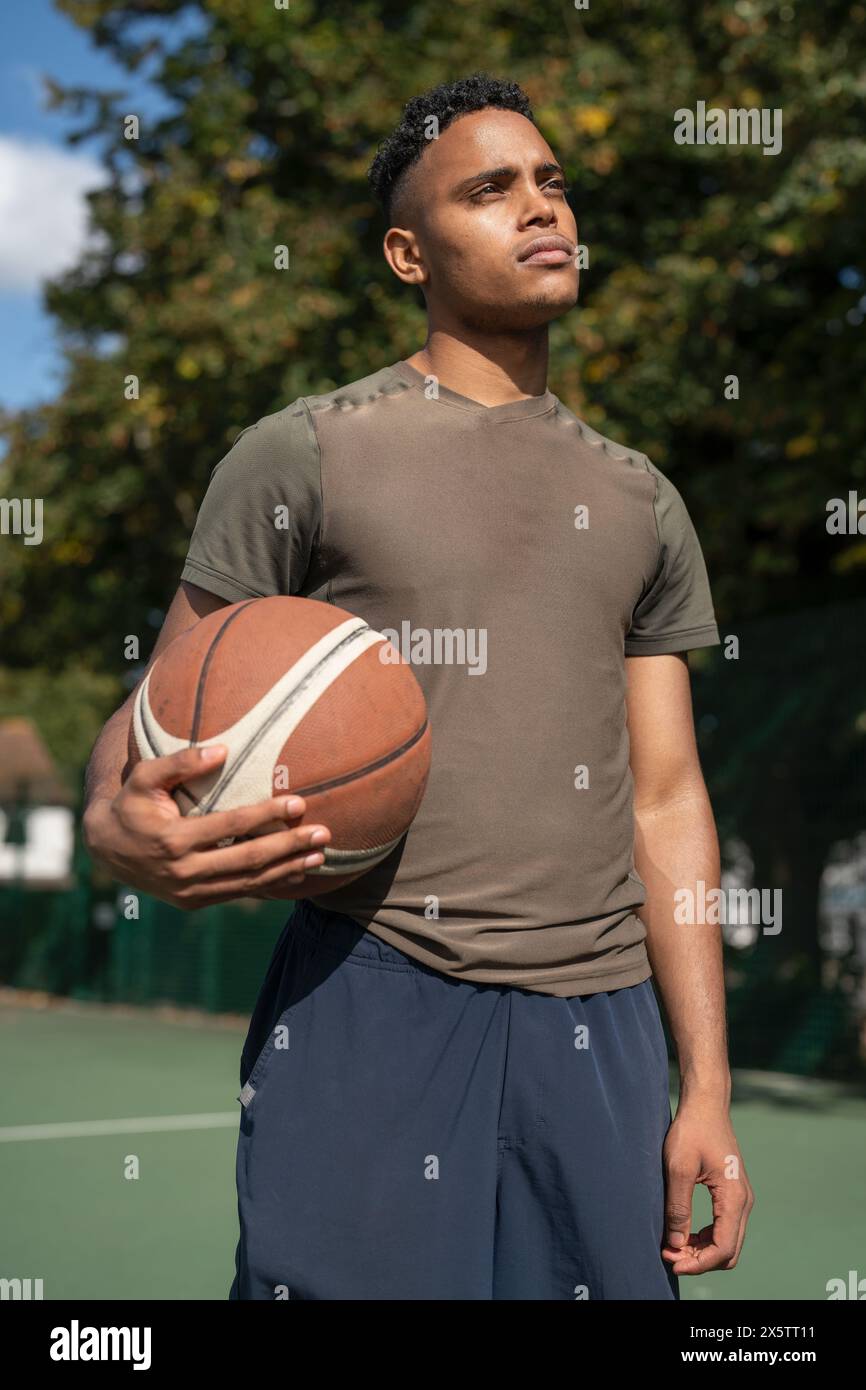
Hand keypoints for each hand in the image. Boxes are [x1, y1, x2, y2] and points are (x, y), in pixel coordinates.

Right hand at [82, 744, 330, 909]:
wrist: (106, 849)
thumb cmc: (130, 803)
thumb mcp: (144, 777)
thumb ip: (180, 762)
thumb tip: (223, 750)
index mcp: (173, 840)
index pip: (231, 825)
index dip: (266, 815)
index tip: (298, 803)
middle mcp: (184, 871)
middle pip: (248, 859)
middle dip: (289, 847)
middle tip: (322, 833)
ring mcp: (190, 892)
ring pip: (248, 882)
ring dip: (287, 870)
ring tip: (320, 856)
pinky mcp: (194, 902)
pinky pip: (239, 893)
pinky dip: (270, 885)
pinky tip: (296, 875)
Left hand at [661, 1095, 753, 1273]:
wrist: (706, 1105)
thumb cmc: (692, 1130)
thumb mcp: (678, 1167)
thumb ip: (678, 1207)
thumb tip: (676, 1243)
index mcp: (734, 1197)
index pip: (723, 1247)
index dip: (698, 1262)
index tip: (672, 1261)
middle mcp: (744, 1202)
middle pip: (728, 1251)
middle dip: (699, 1260)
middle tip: (669, 1253)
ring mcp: (740, 1199)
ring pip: (727, 1242)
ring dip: (702, 1251)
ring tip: (671, 1244)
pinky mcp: (732, 1195)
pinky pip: (723, 1228)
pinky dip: (705, 1238)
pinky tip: (682, 1232)